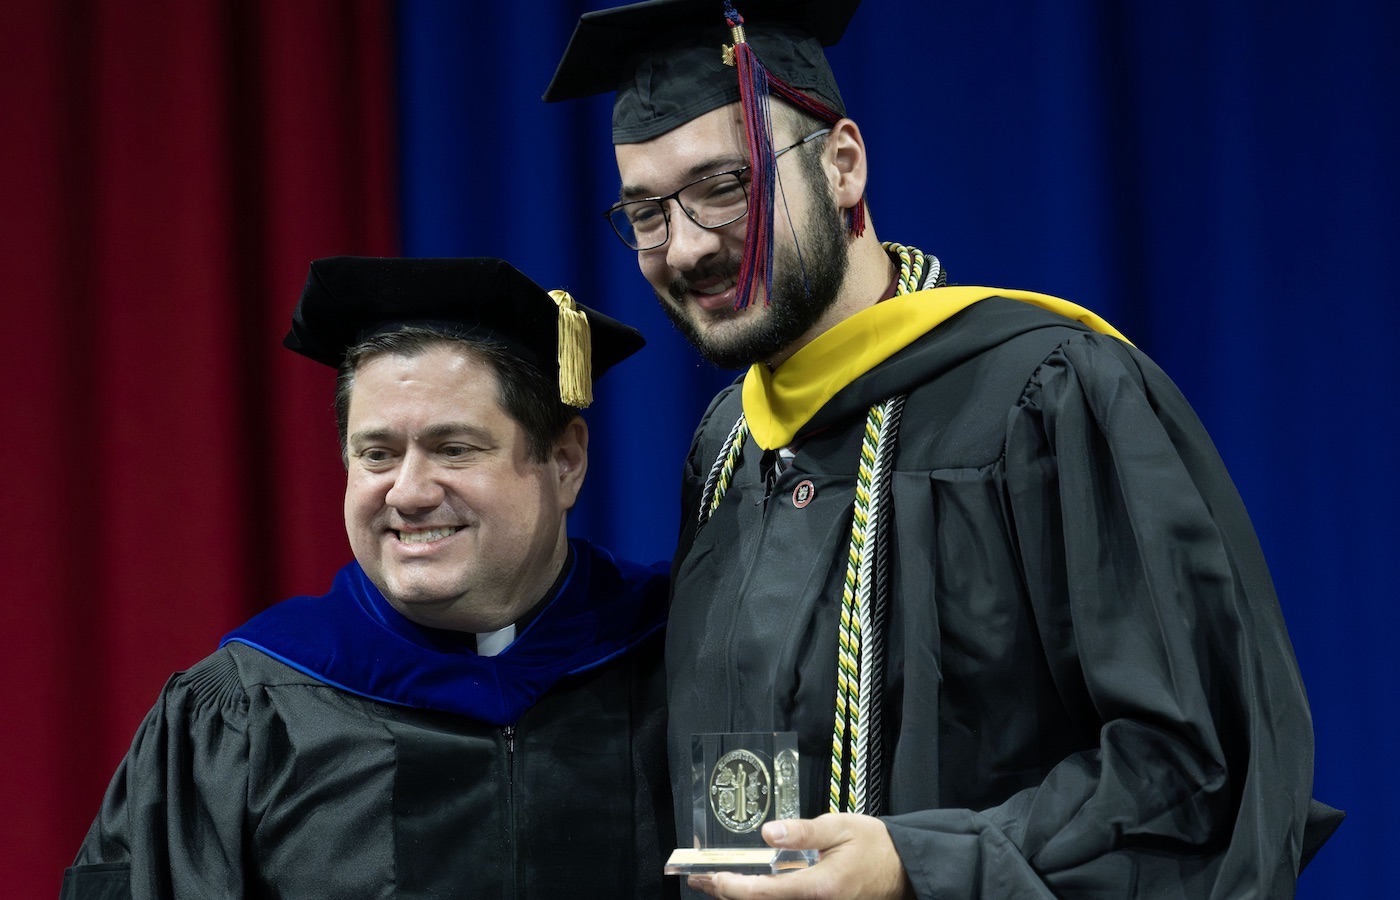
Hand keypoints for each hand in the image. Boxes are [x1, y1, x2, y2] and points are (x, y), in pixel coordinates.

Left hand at [687, 813, 913, 899]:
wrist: (905, 870)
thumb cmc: (875, 846)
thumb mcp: (841, 827)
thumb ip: (804, 831)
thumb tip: (768, 834)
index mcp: (819, 886)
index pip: (764, 893)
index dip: (733, 887)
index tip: (711, 875)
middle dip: (725, 894)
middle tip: (697, 878)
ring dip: (738, 897)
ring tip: (710, 883)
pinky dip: (759, 896)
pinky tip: (744, 887)